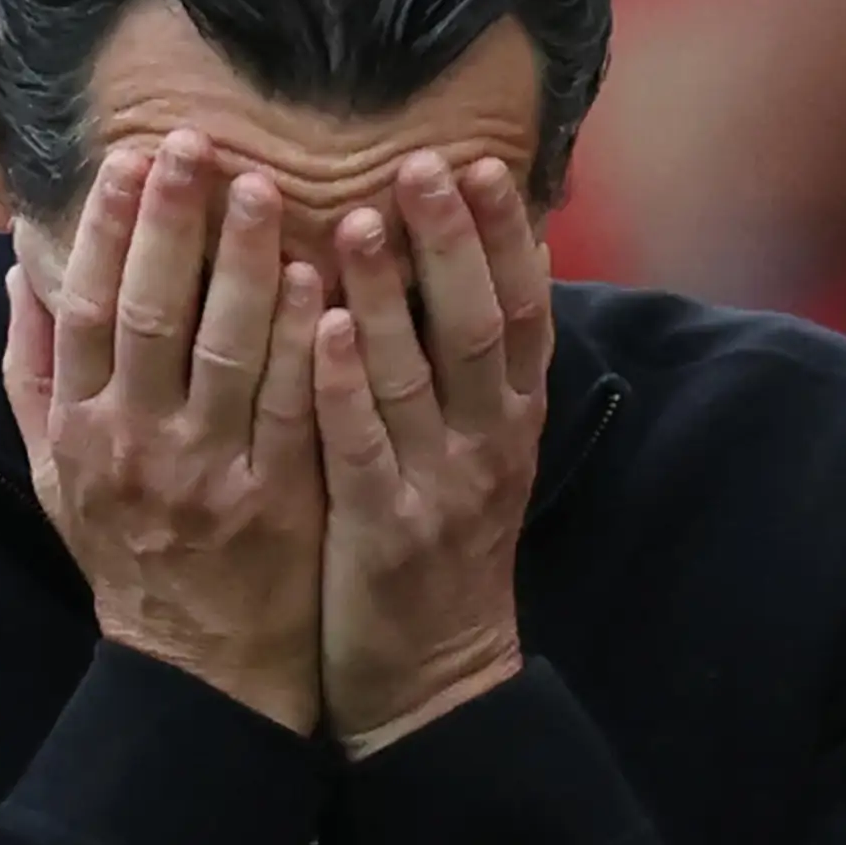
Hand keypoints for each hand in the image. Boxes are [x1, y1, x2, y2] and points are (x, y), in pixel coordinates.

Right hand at [5, 132, 326, 733]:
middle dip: (172, 223)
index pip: (86, 310)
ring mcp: (211, 474)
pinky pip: (294, 408)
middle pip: (151, 316)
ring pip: (228, 352)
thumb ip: (34, 372)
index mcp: (82, 431)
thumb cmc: (129, 552)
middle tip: (195, 142)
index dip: (105, 232)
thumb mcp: (56, 473)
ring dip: (246, 265)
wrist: (199, 666)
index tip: (128, 159)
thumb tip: (21, 271)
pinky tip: (323, 280)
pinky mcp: (280, 500)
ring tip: (266, 187)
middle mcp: (139, 447)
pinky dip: (308, 343)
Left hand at [311, 153, 551, 754]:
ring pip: (418, 376)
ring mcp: (439, 489)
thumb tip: (451, 263)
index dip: (506, 235)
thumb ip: (465, 370)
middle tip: (423, 161)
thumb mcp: (474, 455)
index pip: (524, 310)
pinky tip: (321, 325)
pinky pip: (363, 446)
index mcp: (512, 419)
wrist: (434, 684)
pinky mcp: (384, 534)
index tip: (482, 161)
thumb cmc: (438, 551)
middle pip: (481, 324)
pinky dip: (344, 383)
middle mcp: (489, 445)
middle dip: (452, 239)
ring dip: (390, 294)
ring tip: (355, 217)